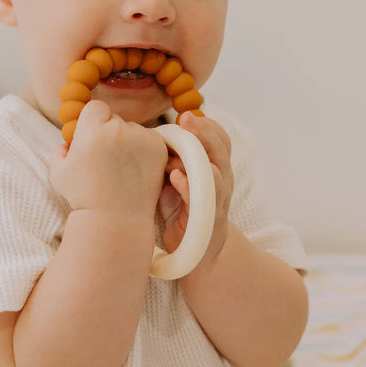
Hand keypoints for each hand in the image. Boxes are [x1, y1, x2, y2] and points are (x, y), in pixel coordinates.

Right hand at [49, 100, 168, 221]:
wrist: (114, 220)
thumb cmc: (83, 197)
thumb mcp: (59, 172)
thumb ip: (59, 150)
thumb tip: (69, 142)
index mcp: (92, 130)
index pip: (96, 108)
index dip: (92, 122)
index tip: (92, 139)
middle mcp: (118, 129)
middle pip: (115, 118)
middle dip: (110, 132)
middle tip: (106, 159)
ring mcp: (141, 138)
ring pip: (133, 129)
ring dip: (128, 141)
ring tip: (121, 169)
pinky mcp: (158, 148)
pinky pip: (149, 139)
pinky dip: (144, 149)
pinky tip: (135, 169)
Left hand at [157, 112, 232, 262]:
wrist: (197, 252)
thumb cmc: (182, 208)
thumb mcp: (177, 176)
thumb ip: (170, 156)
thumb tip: (144, 133)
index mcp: (216, 165)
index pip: (220, 138)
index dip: (207, 125)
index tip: (186, 114)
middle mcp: (221, 179)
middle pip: (221, 150)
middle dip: (204, 132)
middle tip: (186, 119)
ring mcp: (216, 199)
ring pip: (216, 173)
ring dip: (195, 158)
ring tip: (177, 149)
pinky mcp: (206, 219)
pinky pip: (201, 200)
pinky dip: (188, 186)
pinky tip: (175, 177)